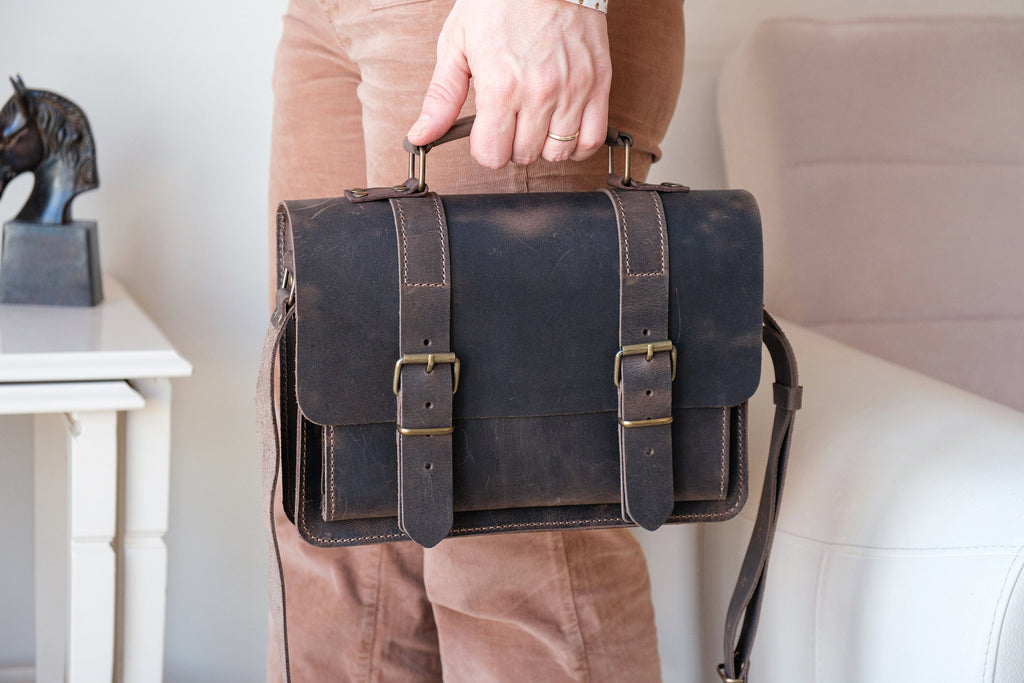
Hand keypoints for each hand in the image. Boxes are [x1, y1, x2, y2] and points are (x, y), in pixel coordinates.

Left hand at [406, 0, 610, 168]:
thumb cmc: (499, 1)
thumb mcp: (456, 44)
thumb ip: (441, 97)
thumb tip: (421, 135)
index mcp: (501, 86)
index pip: (492, 155)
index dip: (484, 148)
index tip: (485, 133)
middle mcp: (539, 92)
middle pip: (524, 156)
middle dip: (512, 145)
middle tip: (509, 121)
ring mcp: (573, 89)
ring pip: (558, 152)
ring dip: (543, 145)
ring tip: (535, 122)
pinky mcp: (599, 82)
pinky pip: (592, 139)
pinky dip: (577, 145)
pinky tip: (563, 130)